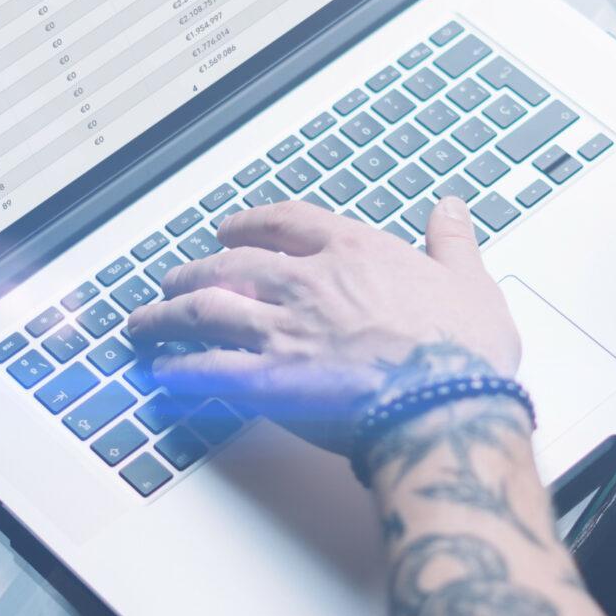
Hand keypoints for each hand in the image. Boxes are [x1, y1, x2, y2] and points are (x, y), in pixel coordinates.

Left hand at [121, 198, 521, 451]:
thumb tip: (450, 209)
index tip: (235, 229)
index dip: (253, 223)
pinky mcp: (267, 382)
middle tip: (178, 276)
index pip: (287, 222)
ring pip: (205, 310)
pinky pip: (206, 371)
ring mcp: (282, 331)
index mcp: (355, 252)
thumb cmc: (462, 352)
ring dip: (168, 314)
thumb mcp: (470, 282)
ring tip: (146, 320)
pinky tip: (157, 372)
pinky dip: (175, 370)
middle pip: (232, 264)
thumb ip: (453, 242)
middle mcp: (308, 283)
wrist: (446, 406)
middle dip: (197, 269)